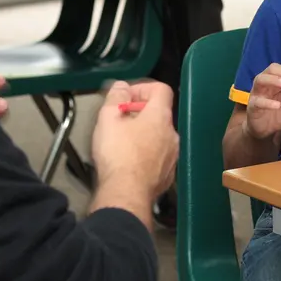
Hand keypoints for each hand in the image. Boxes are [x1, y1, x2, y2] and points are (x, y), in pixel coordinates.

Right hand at [91, 80, 178, 199]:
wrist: (126, 193)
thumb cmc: (118, 156)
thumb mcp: (108, 119)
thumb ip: (116, 97)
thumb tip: (121, 87)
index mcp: (160, 117)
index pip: (161, 90)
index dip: (142, 89)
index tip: (126, 97)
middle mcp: (171, 134)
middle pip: (158, 114)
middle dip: (138, 113)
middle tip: (118, 120)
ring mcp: (172, 155)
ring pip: (159, 136)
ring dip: (142, 134)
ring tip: (121, 142)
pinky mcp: (167, 173)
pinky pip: (158, 156)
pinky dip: (146, 154)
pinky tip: (129, 161)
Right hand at [245, 64, 280, 140]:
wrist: (266, 129)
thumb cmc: (280, 112)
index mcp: (278, 78)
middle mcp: (266, 81)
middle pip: (273, 69)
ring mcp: (257, 92)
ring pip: (261, 79)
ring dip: (274, 80)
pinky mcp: (252, 105)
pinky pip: (257, 101)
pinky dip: (267, 102)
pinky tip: (277, 105)